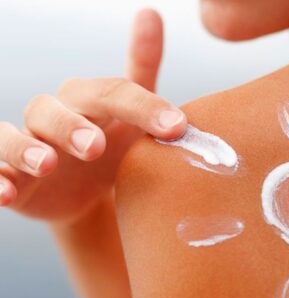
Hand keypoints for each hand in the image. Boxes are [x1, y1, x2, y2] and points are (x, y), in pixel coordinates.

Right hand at [0, 9, 184, 222]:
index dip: (143, 107)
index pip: (111, 93)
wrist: (88, 192)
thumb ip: (142, 67)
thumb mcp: (132, 112)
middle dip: (71, 126)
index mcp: (86, 101)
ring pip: (10, 137)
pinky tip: (8, 193)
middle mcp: (52, 118)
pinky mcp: (13, 177)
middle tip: (96, 147)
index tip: (177, 127)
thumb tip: (149, 11)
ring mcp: (29, 146)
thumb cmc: (111, 144)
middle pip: (51, 110)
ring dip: (24, 148)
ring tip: (46, 164)